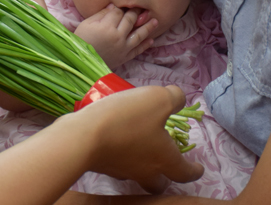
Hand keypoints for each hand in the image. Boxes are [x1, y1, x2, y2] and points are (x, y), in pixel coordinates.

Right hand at [74, 4, 157, 68]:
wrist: (80, 61)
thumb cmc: (81, 40)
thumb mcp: (87, 24)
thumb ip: (101, 14)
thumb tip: (113, 6)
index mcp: (107, 26)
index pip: (118, 12)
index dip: (120, 7)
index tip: (123, 4)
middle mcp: (118, 36)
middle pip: (130, 20)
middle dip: (136, 12)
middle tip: (142, 7)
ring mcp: (123, 47)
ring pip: (139, 35)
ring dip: (148, 27)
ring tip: (156, 21)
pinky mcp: (125, 57)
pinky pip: (138, 50)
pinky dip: (145, 45)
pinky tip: (151, 40)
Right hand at [75, 84, 203, 192]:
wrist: (83, 136)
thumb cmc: (127, 119)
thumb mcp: (157, 99)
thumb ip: (173, 98)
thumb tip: (179, 98)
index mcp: (164, 160)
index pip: (185, 173)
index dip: (194, 170)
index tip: (199, 168)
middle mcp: (144, 170)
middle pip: (157, 184)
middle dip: (164, 177)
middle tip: (164, 164)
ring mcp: (120, 170)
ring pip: (135, 174)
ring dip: (139, 164)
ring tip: (136, 147)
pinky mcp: (100, 165)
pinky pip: (114, 163)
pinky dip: (117, 154)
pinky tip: (112, 139)